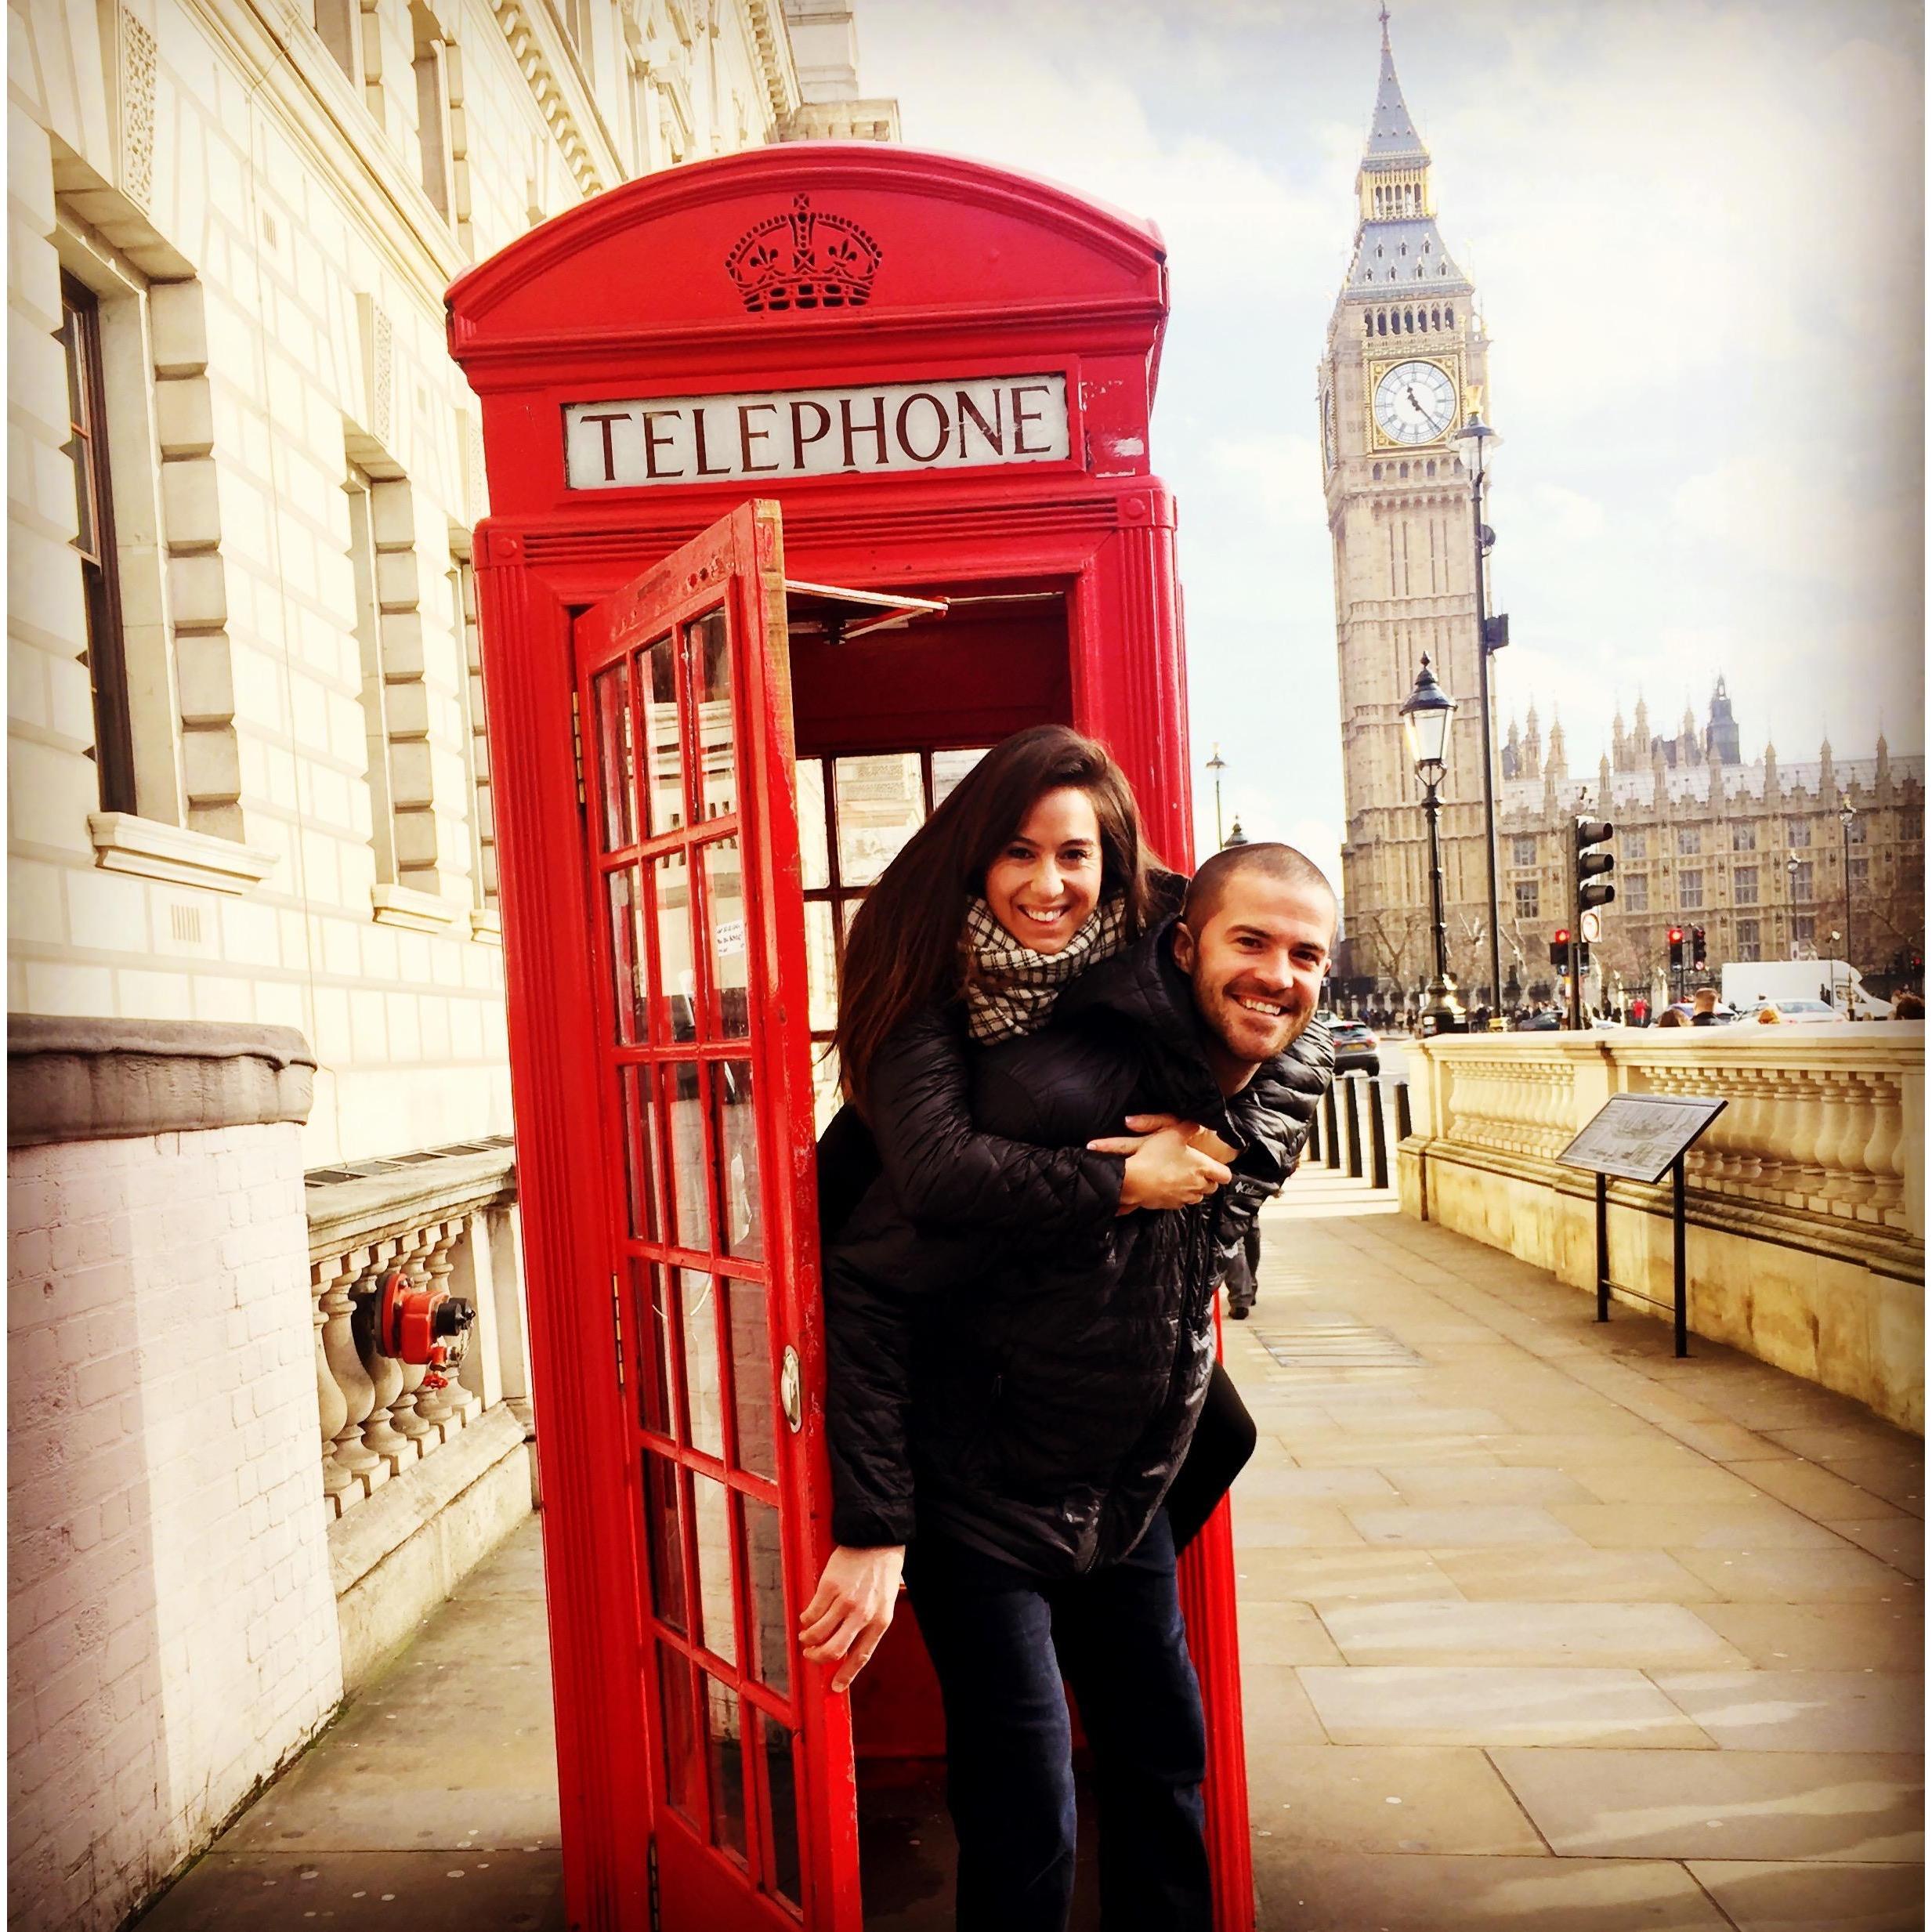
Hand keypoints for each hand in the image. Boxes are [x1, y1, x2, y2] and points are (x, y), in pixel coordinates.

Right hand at [799, 1544, 904, 1692]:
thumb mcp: (884, 1603)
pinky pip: (811, 1613)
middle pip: (834, 1650)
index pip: (860, 1656)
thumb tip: (846, 1650)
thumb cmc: (882, 1572)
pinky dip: (806, 1619)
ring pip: (818, 1633)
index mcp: (880, 1621)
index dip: (845, 1674)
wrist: (877, 1539)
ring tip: (806, 1636)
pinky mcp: (829, 1586)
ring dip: (808, 1639)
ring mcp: (845, 1600)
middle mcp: (862, 1614)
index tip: (834, 1687)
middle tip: (811, 1656)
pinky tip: (807, 1617)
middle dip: (818, 1658)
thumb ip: (867, 1626)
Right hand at [1089, 1119, 1231, 1211]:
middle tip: (1196, 1170)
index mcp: (1202, 1167)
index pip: (1225, 1175)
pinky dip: (1178, 1195)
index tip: (1214, 1166)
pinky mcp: (1171, 1205)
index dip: (1221, 1171)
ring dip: (1193, 1189)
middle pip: (1212, 1187)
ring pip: (1197, 1196)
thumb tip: (1197, 1124)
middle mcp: (1197, 1185)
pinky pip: (1180, 1202)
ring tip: (1181, 1177)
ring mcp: (1184, 1197)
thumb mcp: (1173, 1133)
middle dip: (1207, 1180)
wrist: (1134, 1179)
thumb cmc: (1155, 1157)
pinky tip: (1168, 1185)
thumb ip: (1189, 1128)